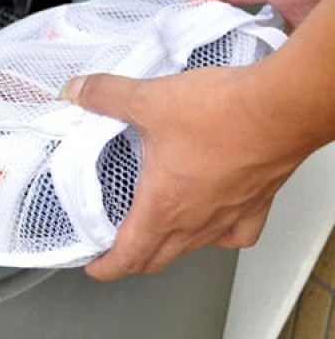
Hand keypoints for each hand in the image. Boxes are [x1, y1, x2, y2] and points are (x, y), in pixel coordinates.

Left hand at [60, 65, 305, 281]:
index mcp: (163, 204)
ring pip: (193, 247)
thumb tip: (79, 91)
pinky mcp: (256, 202)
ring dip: (170, 246)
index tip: (96, 267)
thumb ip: (107, 95)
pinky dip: (220, 235)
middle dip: (133, 260)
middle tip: (118, 254)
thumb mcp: (147, 99)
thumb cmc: (223, 113)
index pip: (129, 254)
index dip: (107, 267)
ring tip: (157, 234)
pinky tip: (214, 222)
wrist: (280, 108)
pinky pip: (237, 234)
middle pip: (159, 257)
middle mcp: (195, 218)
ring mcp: (228, 215)